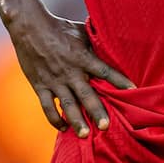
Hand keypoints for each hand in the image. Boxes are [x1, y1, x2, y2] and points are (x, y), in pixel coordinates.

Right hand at [6, 9, 134, 136]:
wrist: (30, 28)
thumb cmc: (61, 28)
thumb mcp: (82, 31)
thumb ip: (97, 42)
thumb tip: (116, 42)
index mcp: (83, 56)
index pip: (105, 71)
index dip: (120, 80)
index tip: (133, 90)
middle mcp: (70, 71)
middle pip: (86, 94)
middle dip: (96, 111)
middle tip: (106, 126)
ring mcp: (54, 80)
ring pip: (67, 104)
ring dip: (76, 120)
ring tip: (85, 135)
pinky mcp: (40, 85)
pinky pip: (47, 106)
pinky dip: (55, 119)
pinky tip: (63, 127)